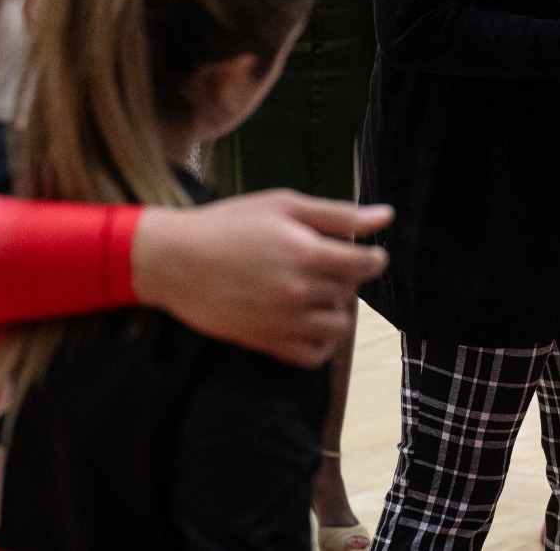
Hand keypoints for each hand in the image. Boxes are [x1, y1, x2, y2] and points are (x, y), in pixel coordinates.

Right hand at [132, 190, 392, 368]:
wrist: (174, 260)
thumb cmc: (228, 224)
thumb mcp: (283, 205)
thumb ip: (337, 214)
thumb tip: (386, 216)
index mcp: (307, 253)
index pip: (366, 265)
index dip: (372, 258)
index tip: (366, 254)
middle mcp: (300, 291)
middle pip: (350, 292)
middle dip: (346, 278)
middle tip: (324, 265)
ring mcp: (283, 321)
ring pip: (338, 327)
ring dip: (335, 310)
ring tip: (316, 294)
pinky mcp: (265, 342)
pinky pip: (312, 355)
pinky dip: (319, 342)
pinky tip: (307, 321)